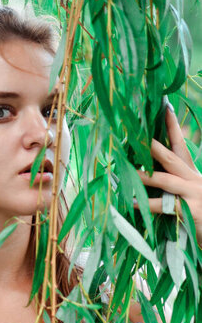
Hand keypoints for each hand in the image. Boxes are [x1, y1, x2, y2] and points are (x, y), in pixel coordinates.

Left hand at [134, 105, 201, 245]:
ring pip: (166, 180)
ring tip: (127, 171)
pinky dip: (147, 205)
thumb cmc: (201, 215)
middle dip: (153, 146)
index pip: (181, 145)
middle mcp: (194, 180)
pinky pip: (165, 207)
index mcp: (192, 174)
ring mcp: (194, 194)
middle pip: (171, 157)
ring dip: (144, 175)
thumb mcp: (190, 196)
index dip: (173, 127)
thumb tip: (147, 178)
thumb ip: (173, 187)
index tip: (164, 107)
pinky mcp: (193, 211)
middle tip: (135, 134)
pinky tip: (132, 203)